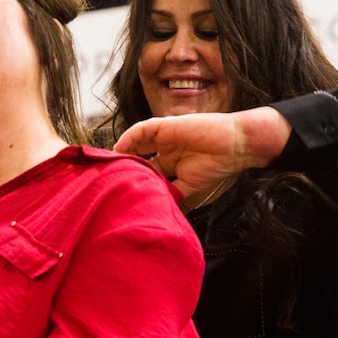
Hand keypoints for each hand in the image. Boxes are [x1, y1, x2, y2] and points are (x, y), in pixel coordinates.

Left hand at [113, 108, 290, 195]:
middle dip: (120, 166)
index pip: (144, 172)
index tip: (115, 191)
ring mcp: (164, 138)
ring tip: (107, 164)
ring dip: (121, 152)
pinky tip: (119, 149)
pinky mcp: (166, 126)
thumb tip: (155, 211)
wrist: (235, 147)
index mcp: (169, 164)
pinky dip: (129, 138)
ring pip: (135, 143)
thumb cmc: (217, 166)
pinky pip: (142, 130)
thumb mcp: (190, 187)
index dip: (131, 179)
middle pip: (135, 156)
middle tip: (103, 177)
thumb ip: (172, 195)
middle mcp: (164, 150)